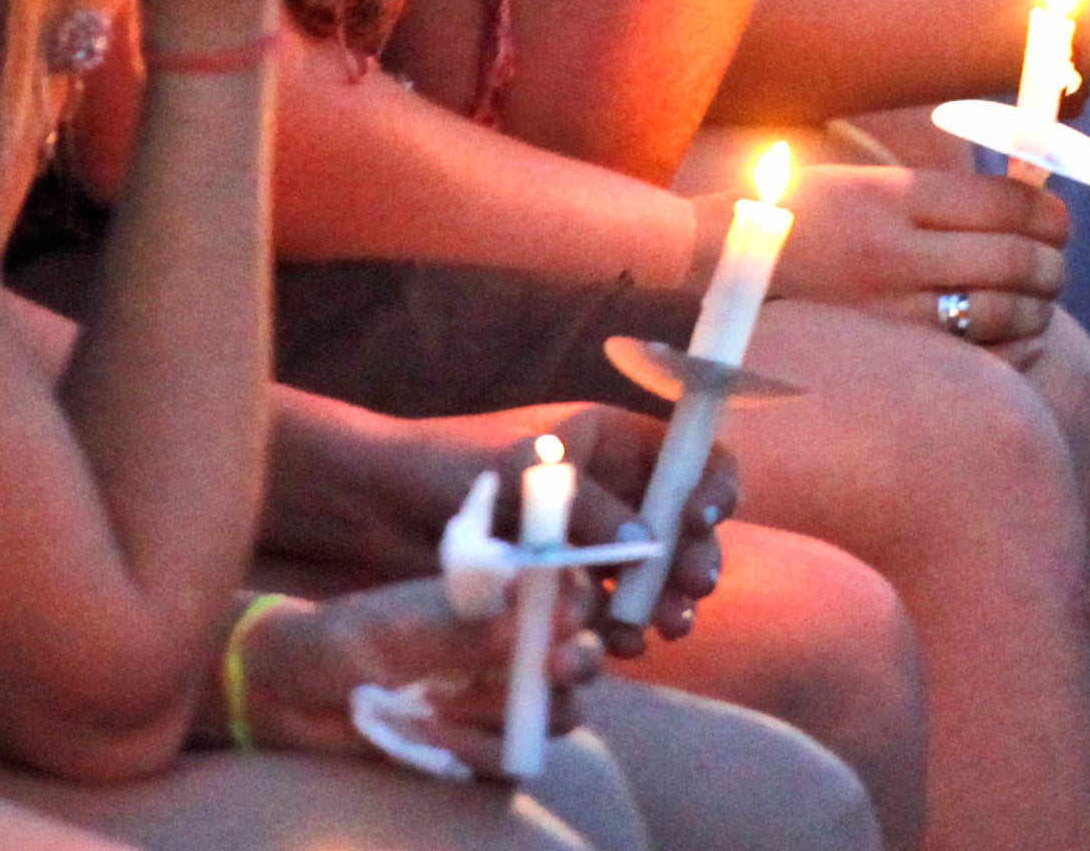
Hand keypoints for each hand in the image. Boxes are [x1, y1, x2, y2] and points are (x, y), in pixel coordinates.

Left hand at [237, 577, 598, 765]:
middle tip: (555, 667)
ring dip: (516, 713)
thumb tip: (521, 624)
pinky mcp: (477, 751)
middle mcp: (504, 648)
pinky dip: (483, 754)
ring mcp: (494, 702)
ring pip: (556, 714)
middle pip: (579, 656)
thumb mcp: (395, 630)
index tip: (567, 612)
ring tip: (450, 710)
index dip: (577, 598)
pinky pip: (512, 761)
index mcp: (492, 598)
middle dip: (576, 661)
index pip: (562, 589)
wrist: (291, 702)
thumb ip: (458, 632)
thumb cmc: (339, 642)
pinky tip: (437, 741)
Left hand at [259, 402, 734, 651]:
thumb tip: (648, 542)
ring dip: (667, 605)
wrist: (379, 515)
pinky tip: (617, 646)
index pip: (690, 456)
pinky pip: (612, 619)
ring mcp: (592, 550)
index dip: (710, 484)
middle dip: (695, 559)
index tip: (702, 516)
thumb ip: (588, 505)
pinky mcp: (565, 599)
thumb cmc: (451, 467)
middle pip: (685, 528)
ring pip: (655, 582)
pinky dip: (622, 633)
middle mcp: (613, 495)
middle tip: (690, 590)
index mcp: (613, 443)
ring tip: (662, 627)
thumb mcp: (525, 471)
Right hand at [756, 161, 1068, 350]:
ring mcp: (892, 313)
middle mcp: (895, 253)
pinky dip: (1018, 349)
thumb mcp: (868, 186)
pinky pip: (980, 360)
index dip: (1047, 211)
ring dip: (1040, 305)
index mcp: (893, 197)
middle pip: (1012, 258)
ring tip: (1040, 299)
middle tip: (1056, 262)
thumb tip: (1026, 204)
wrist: (726, 271)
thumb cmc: (807, 221)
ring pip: (1004, 311)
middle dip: (1052, 262)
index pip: (1003, 202)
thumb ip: (939, 196)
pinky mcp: (890, 361)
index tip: (1058, 220)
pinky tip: (1021, 337)